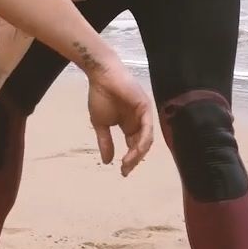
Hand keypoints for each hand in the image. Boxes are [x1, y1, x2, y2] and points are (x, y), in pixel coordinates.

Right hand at [83, 61, 154, 175]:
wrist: (101, 76)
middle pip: (142, 146)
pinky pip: (148, 128)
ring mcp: (144, 116)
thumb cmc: (100, 96)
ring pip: (146, 139)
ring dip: (138, 153)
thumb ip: (105, 142)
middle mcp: (140, 123)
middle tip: (125, 170)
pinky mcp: (146, 108)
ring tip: (128, 162)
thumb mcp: (100, 124)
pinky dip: (142, 140)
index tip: (122, 172)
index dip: (130, 160)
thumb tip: (107, 161)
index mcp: (130, 126)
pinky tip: (135, 149)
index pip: (134, 147)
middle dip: (134, 159)